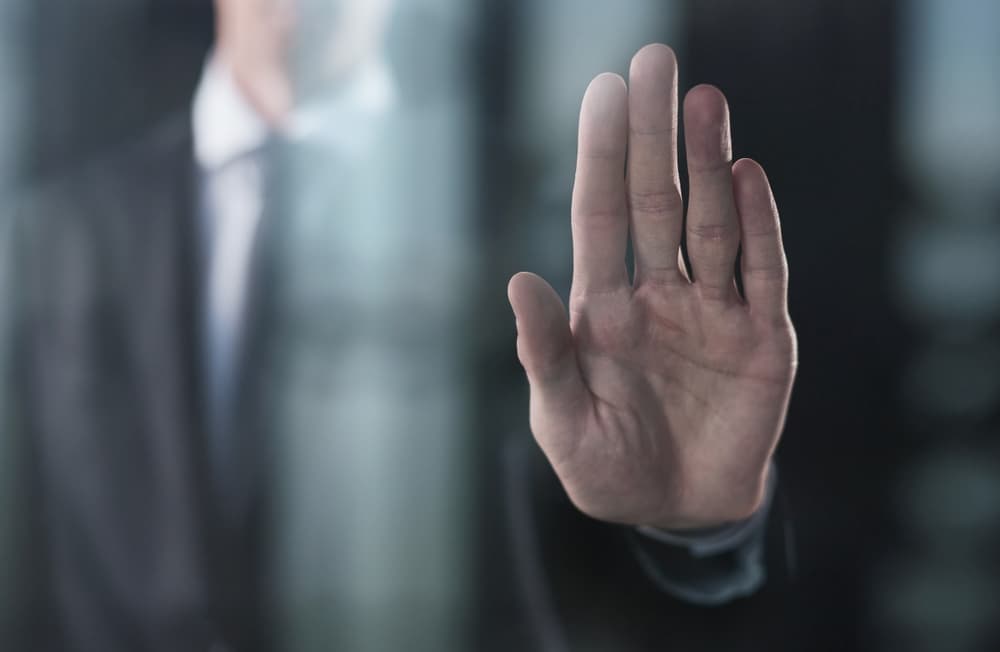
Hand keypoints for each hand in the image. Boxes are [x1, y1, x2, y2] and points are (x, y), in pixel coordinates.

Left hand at [508, 44, 796, 529]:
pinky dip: (756, 227)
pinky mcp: (761, 339)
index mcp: (603, 308)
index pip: (601, 215)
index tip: (601, 92)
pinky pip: (761, 273)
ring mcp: (712, 312)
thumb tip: (517, 279)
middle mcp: (658, 294)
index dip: (601, 156)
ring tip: (705, 101)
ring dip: (708, 162)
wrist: (673, 511)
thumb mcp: (562, 419)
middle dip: (654, 135)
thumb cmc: (607, 465)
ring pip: (710, 222)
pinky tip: (745, 177)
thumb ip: (544, 353)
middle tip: (653, 63)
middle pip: (656, 200)